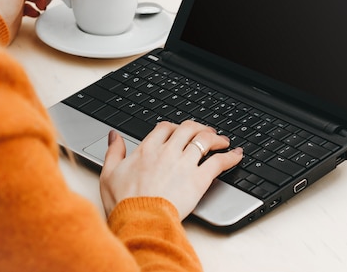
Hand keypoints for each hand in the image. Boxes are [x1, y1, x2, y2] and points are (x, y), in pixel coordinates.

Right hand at [100, 121, 242, 219]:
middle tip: (205, 131)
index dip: (174, 126)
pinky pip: (219, 162)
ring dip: (216, 138)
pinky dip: (230, 157)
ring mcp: (184, 164)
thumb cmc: (124, 202)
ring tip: (222, 140)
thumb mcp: (109, 173)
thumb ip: (113, 151)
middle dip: (198, 127)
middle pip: (188, 129)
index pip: (165, 128)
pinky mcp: (199, 179)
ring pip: (205, 141)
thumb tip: (114, 136)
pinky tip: (236, 155)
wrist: (140, 219)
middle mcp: (168, 152)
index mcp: (147, 149)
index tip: (178, 130)